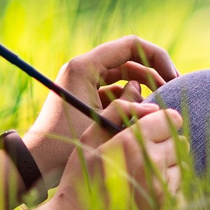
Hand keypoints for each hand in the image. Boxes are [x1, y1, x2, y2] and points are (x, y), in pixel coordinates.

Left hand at [25, 34, 176, 166]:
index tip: (174, 78)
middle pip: (129, 59)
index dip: (157, 57)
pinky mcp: (85, 98)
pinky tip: (143, 117)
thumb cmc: (64, 146)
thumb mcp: (104, 123)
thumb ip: (130, 106)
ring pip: (123, 77)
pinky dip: (130, 101)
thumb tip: (149, 98)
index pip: (131, 45)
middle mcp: (83, 69)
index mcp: (85, 66)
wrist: (35, 164)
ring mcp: (83, 83)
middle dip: (154, 73)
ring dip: (143, 89)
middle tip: (175, 92)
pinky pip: (113, 92)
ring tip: (161, 107)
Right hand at [42, 102, 182, 209]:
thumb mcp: (90, 137)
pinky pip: (180, 189)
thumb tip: (147, 99)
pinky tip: (146, 193)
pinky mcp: (167, 209)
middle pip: (179, 142)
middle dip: (165, 144)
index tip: (153, 130)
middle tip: (145, 155)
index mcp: (132, 142)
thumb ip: (118, 111)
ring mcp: (161, 188)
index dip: (162, 122)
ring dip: (168, 167)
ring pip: (181, 166)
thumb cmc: (81, 177)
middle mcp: (151, 163)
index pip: (171, 119)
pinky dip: (168, 188)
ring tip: (143, 176)